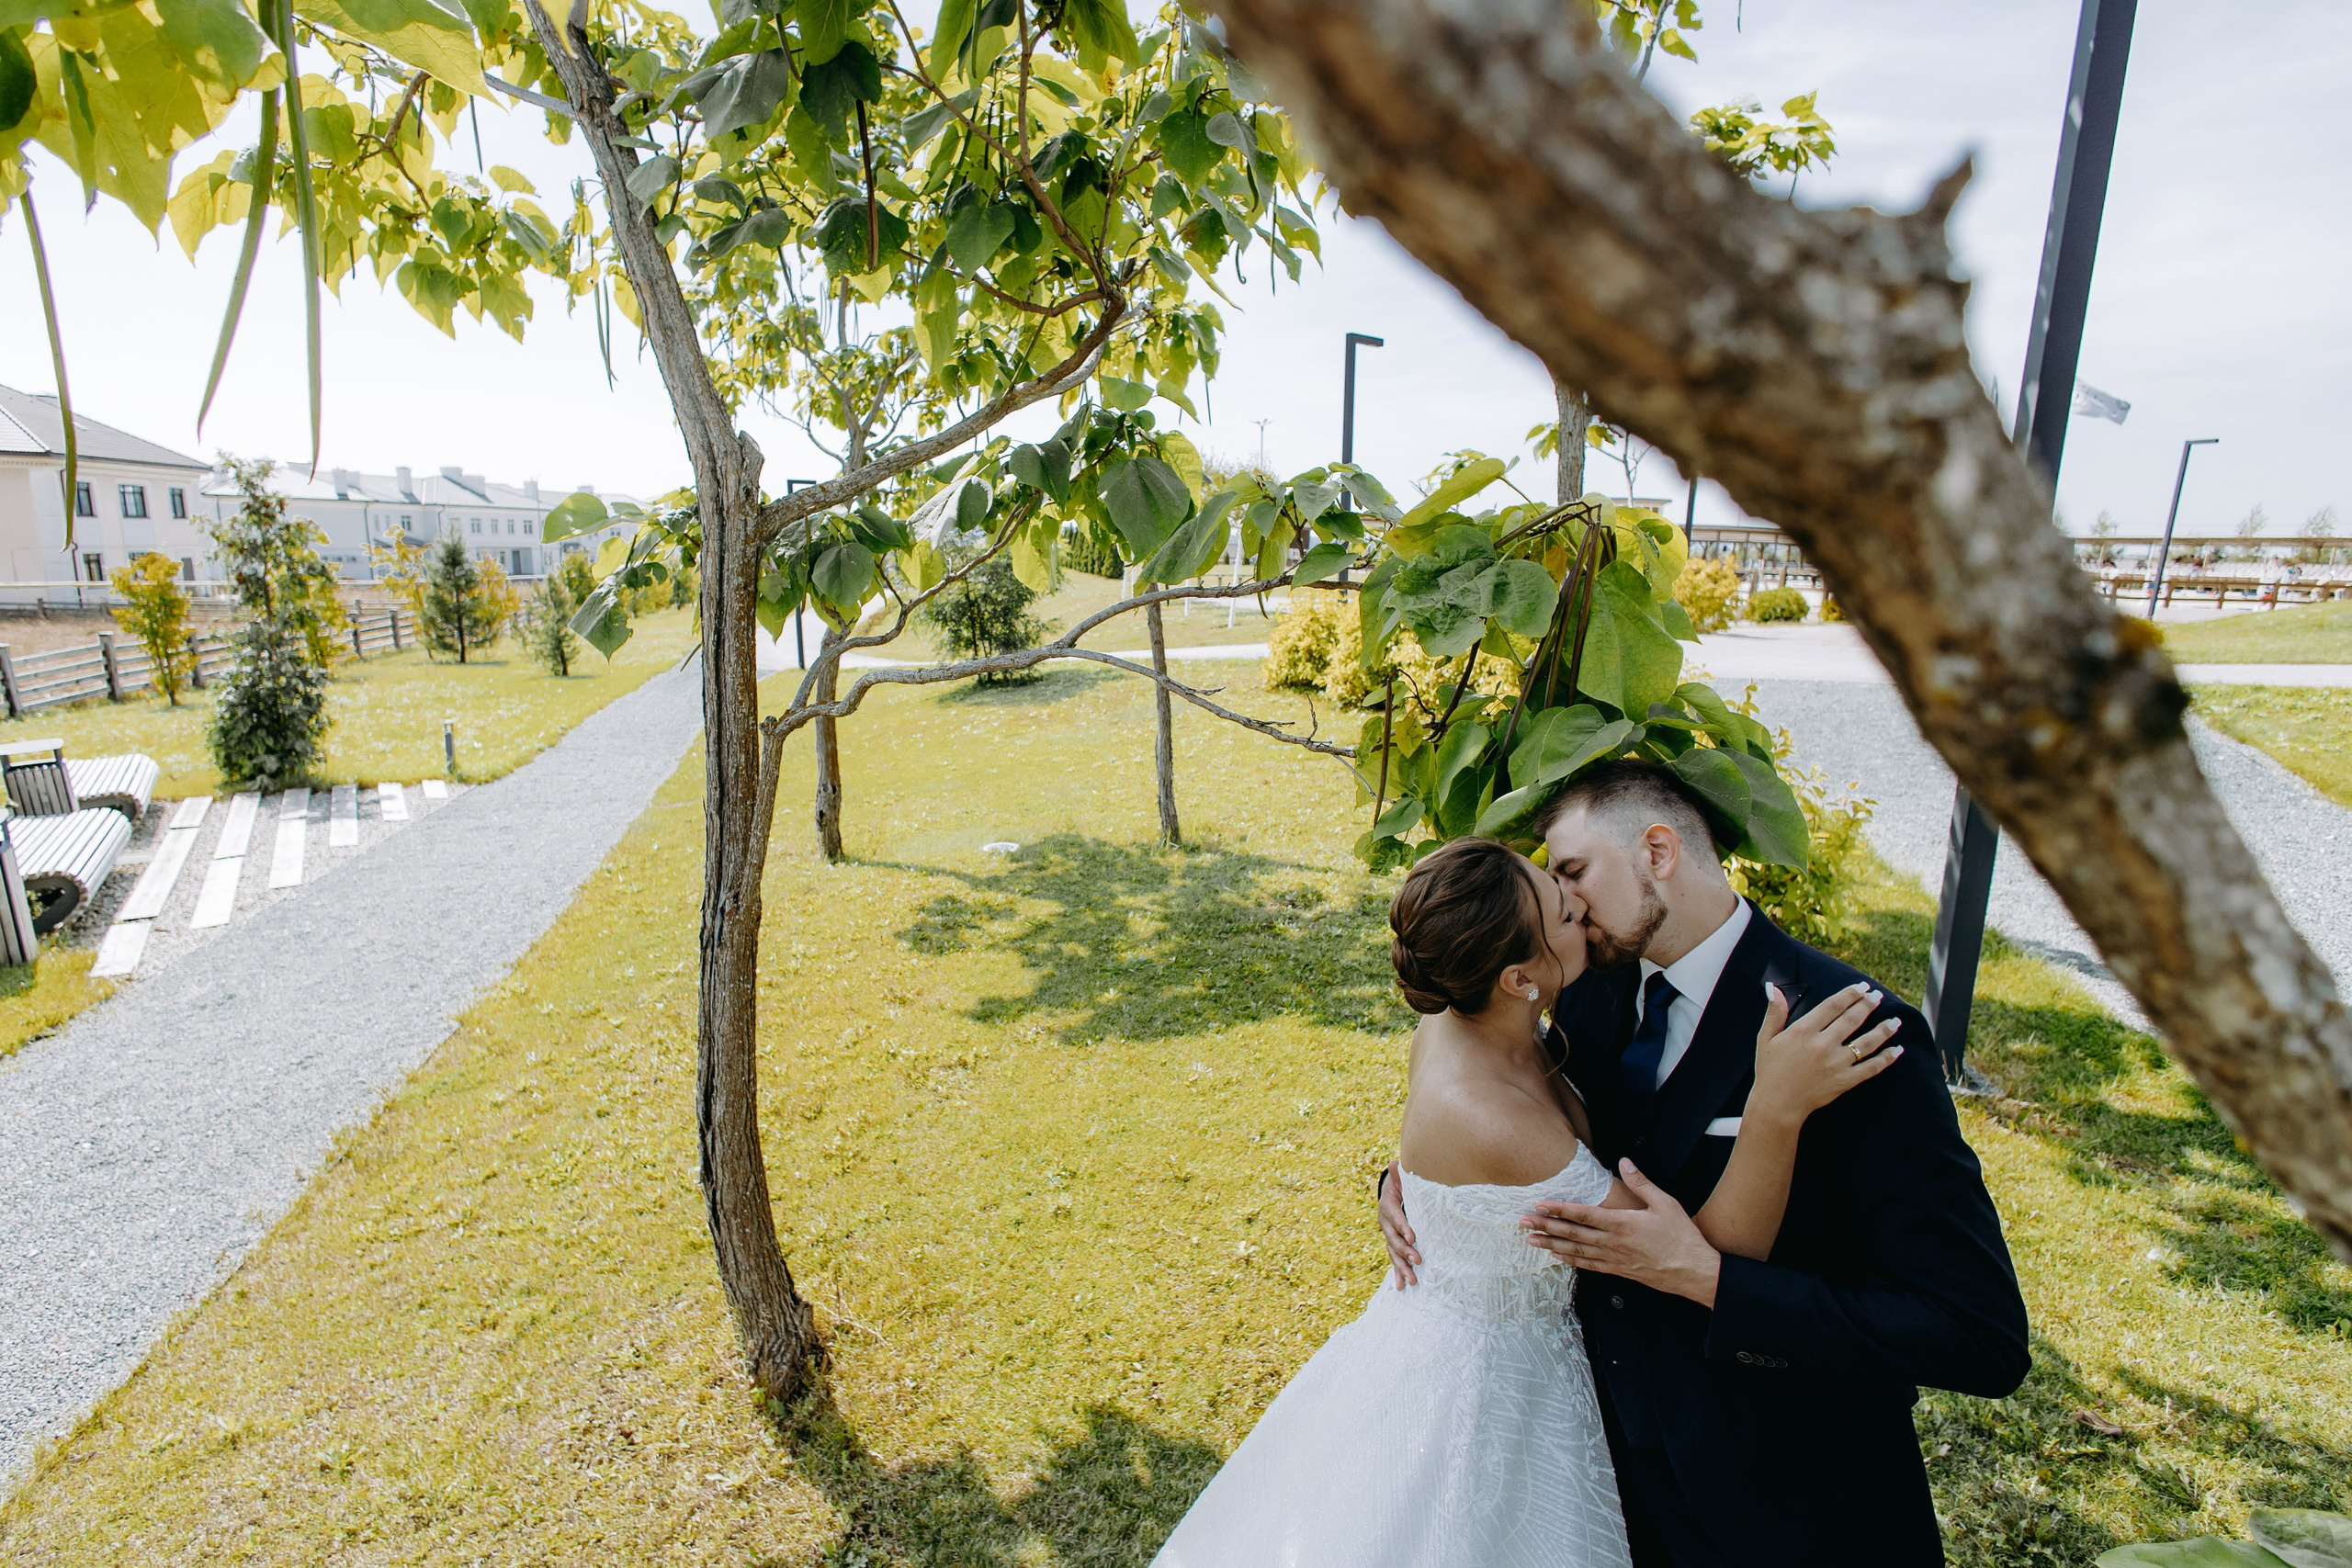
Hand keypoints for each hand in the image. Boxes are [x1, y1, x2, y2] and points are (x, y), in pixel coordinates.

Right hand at [1378, 1159, 1419, 1287]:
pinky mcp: (1393, 1244)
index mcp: (1387, 1206)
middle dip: (1405, 1251)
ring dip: (1402, 1267)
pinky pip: (1394, 1260)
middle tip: (1418, 1259)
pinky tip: (1401, 1287)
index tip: (1413, 1237)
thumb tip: (1395, 1164)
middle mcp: (1385, 1223)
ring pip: (1393, 1253)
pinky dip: (1397, 1274)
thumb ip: (1400, 1174)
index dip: (1402, 1227)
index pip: (1394, 1217)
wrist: (1392, 1192)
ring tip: (1412, 1280)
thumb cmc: (1402, 1184)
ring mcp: (1388, 1235)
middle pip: (1393, 1239)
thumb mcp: (1401, 1177)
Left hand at [1523, 1160, 1721, 1307]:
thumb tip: (1625, 1162)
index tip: (1539, 1203)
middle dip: (1546, 1226)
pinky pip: (1589, 1266)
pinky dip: (1571, 1261)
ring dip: (1551, 1244)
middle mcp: (1614, 1243)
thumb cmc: (1682, 1237)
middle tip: (1522, 1222)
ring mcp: (1614, 1259)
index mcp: (1623, 1224)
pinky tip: (1557, 1256)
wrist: (1694, 1272)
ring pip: (1576, 1251)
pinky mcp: (1619, 1271)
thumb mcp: (1666, 1203)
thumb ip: (1641, 1183)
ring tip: (1531, 1240)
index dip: (1559, 1208)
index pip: (1584, 1214)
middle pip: (1573, 1233)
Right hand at [1747, 981, 1902, 1125]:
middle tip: (1878, 996)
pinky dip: (1886, 1059)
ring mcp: (1836, 1063)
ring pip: (1866, 1042)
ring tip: (1895, 1020)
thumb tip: (1773, 987)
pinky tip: (1897, 1050)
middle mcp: (1822, 1044)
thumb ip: (1775, 1012)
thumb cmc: (1770, 1069)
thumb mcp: (1766, 1037)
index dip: (1849, 994)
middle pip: (1852, 1019)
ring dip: (1883, 1029)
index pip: (1832, 1006)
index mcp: (1803, 1031)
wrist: (1777, 1104)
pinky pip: (1871, 1068)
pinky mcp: (1845, 1081)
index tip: (1862, 987)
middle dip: (1868, 1005)